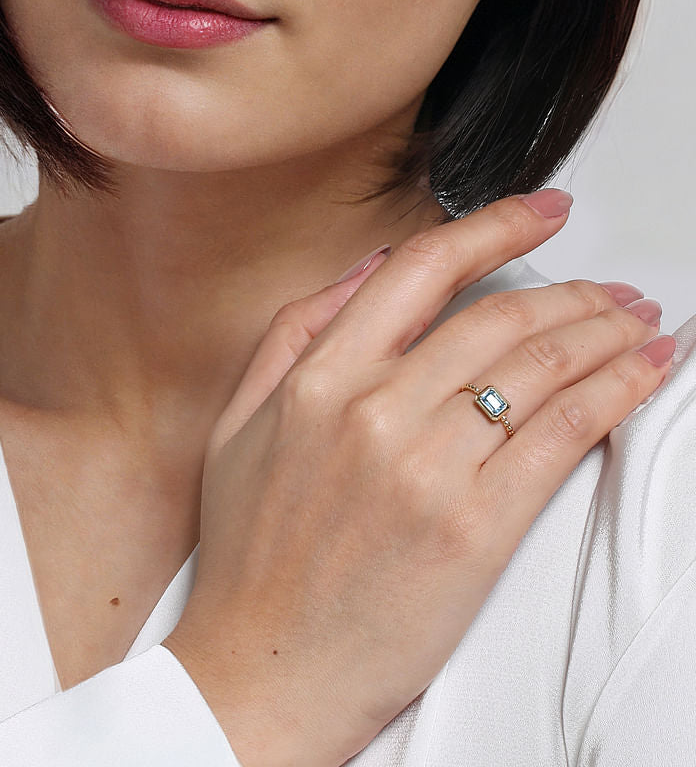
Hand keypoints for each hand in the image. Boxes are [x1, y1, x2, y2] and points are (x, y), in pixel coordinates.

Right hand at [161, 189, 673, 765]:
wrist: (264, 669)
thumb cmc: (250, 555)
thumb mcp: (237, 425)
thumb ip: (293, 334)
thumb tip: (362, 271)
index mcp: (318, 381)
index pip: (424, 270)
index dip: (494, 225)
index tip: (539, 212)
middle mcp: (375, 412)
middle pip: (501, 316)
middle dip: (573, 289)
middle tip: (609, 289)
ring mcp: (428, 469)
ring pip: (542, 365)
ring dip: (605, 330)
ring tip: (637, 320)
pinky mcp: (476, 529)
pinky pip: (564, 434)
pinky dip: (616, 390)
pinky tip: (644, 368)